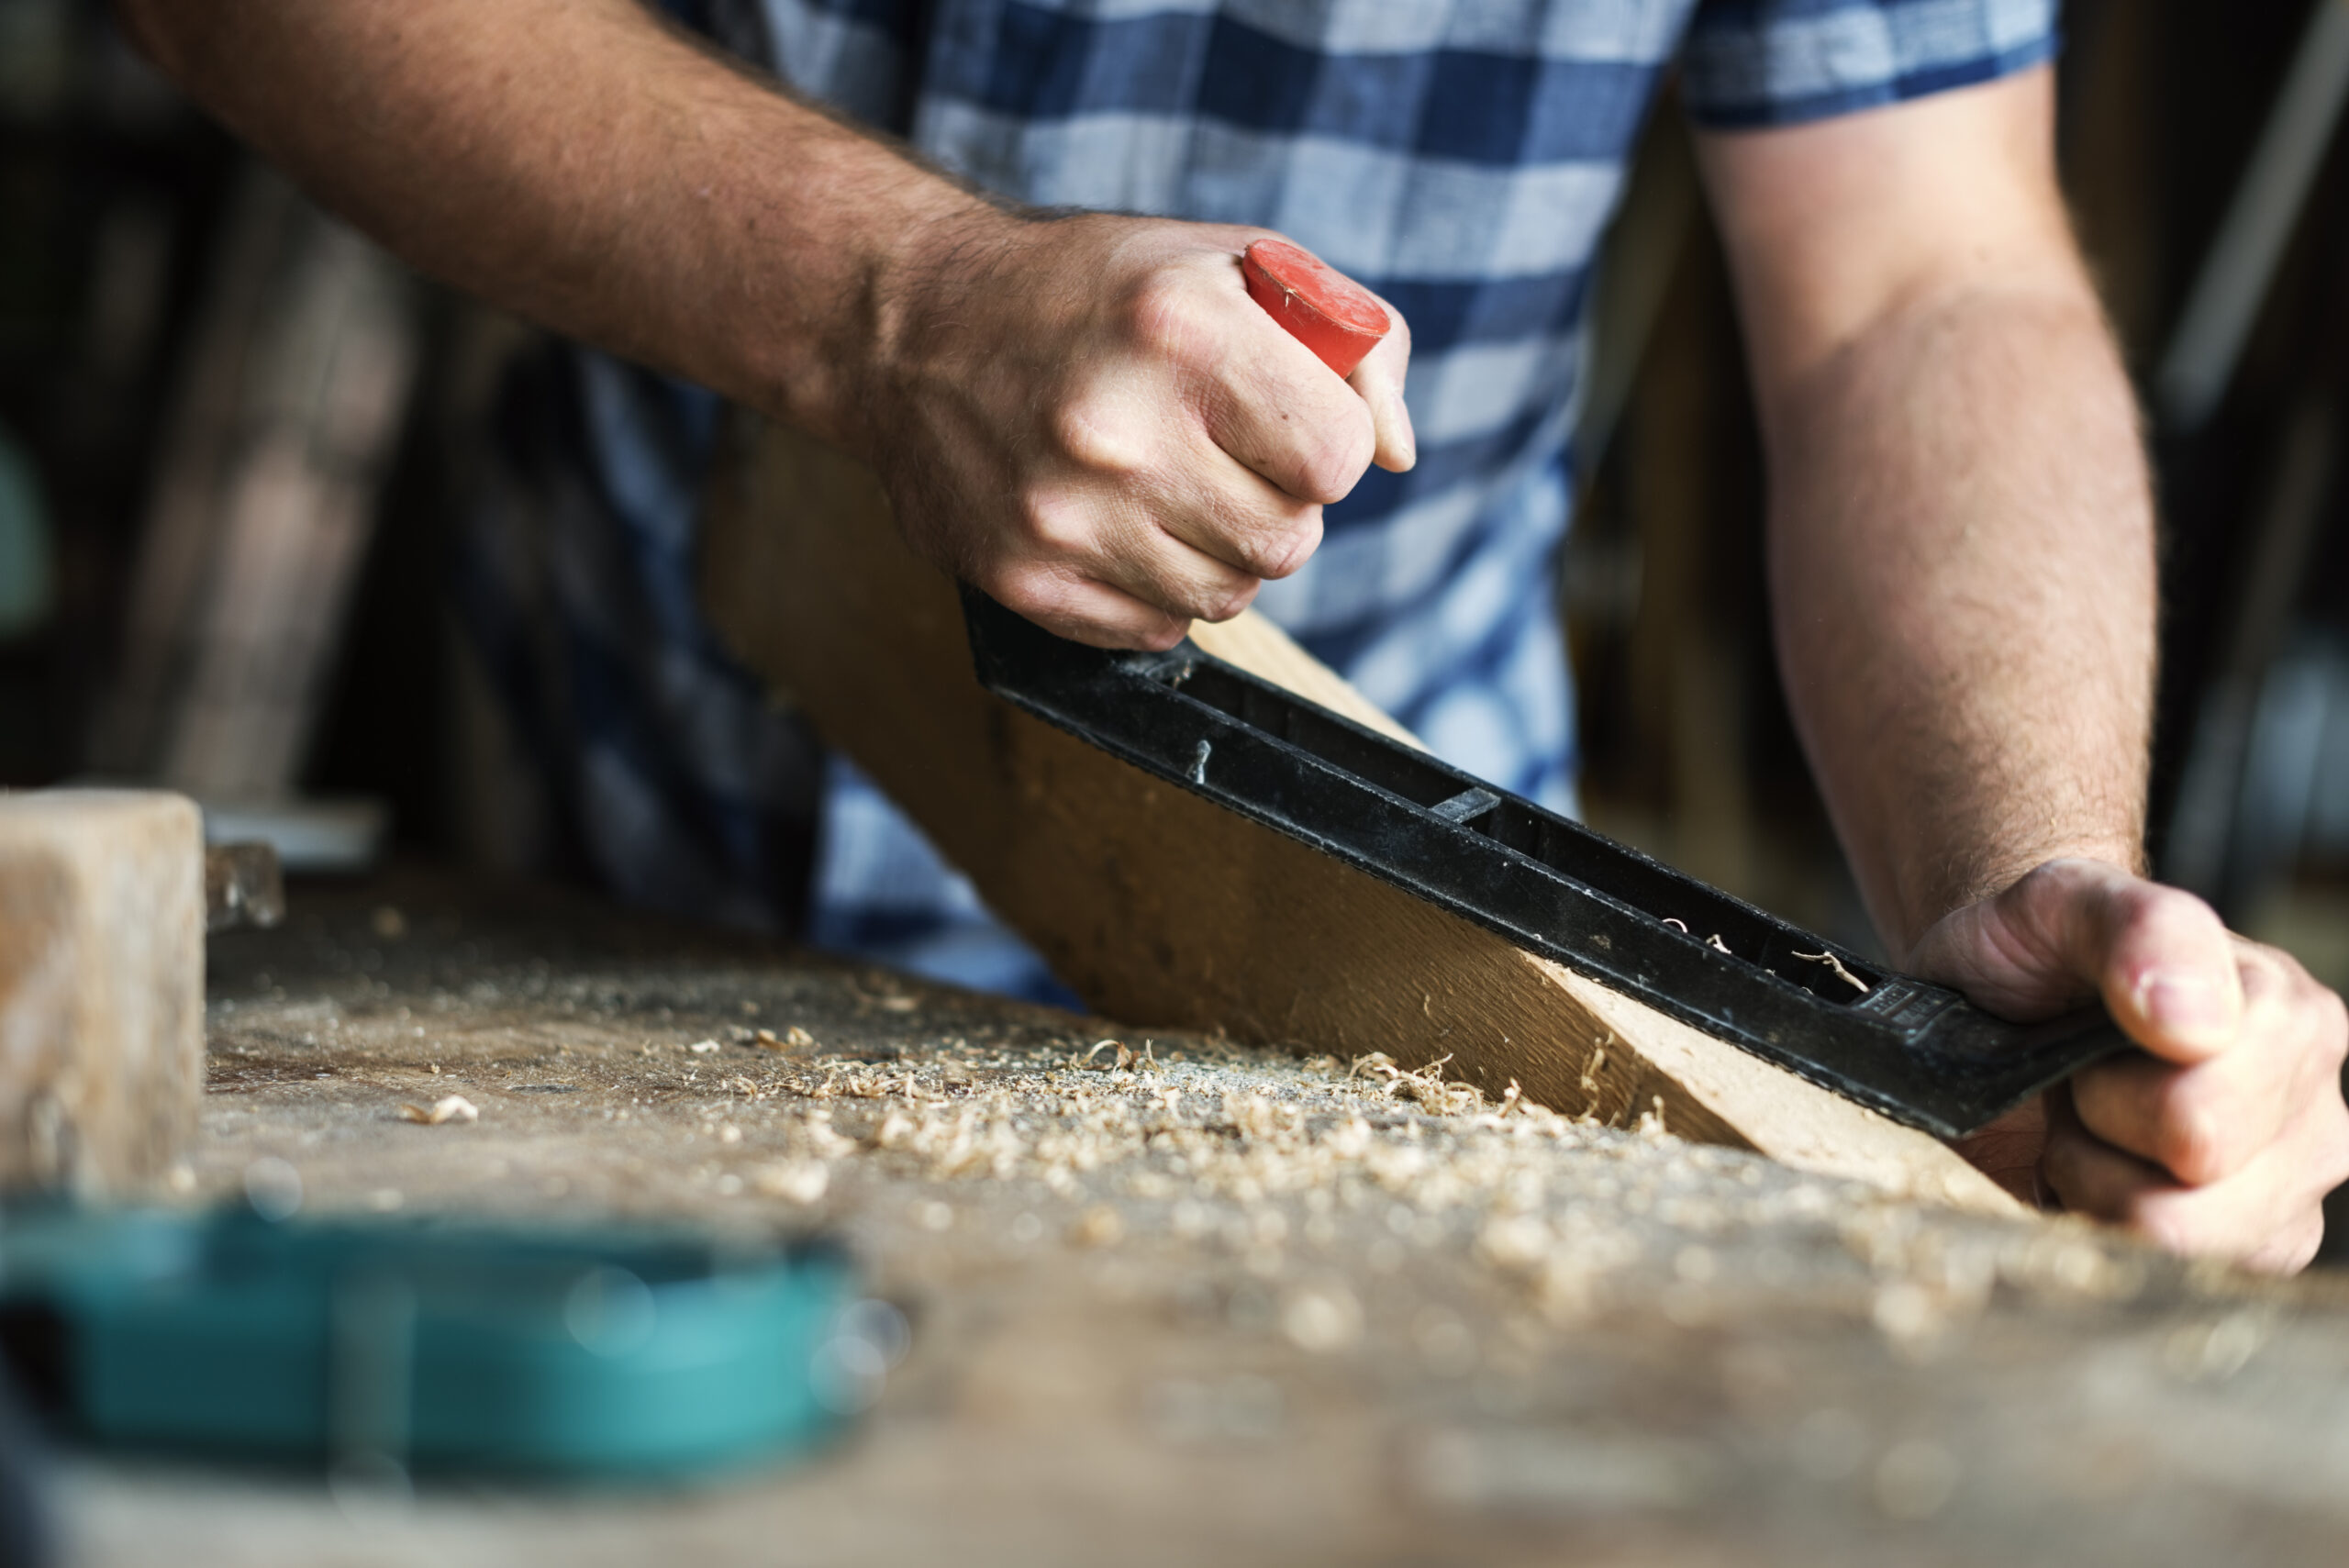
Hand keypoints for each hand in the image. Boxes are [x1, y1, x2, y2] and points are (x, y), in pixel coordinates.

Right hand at [854, 209, 1413, 647]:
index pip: (1336, 458)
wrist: (908, 327)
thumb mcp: (1232, 264)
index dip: (1325, 442)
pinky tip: (1112, 519)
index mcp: (1178, 329)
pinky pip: (1155, 627)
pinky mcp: (1025, 580)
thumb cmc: (1094, 292)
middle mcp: (1116, 428)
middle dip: (1276, 502)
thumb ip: (1352, 342)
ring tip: (1164, 484)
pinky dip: (1153, 586)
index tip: (1285, 419)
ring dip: (1218, 550)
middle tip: (1219, 453)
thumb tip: (1396, 457)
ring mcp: (1063, 515)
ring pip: (1228, 595)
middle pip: (1289, 541)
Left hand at [1908, 858, 2348, 1270]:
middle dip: (2099, 1146)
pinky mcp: (2257, 1245)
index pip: (2199, 1119)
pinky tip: (2103, 1169)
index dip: (2102, 1089)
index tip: (2082, 1042)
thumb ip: (2137, 929)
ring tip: (2086, 1124)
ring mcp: (2293, 1185)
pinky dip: (2108, 1225)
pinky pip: (2172, 1273)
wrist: (2009, 996)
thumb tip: (2197, 1022)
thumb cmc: (2040, 952)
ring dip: (2100, 1188)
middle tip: (2076, 1087)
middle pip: (2192, 1199)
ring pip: (2177, 1244)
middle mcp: (2314, 1106)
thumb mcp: (2059, 901)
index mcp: (2290, 1017)